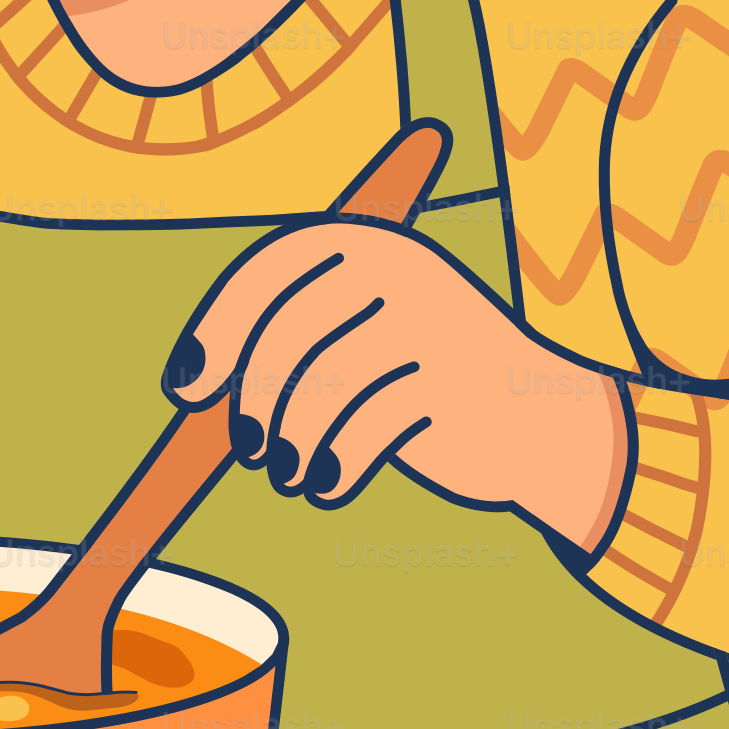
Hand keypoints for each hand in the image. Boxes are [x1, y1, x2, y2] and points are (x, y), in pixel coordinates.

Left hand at [167, 217, 632, 551]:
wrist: (542, 419)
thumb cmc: (421, 376)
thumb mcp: (356, 330)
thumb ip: (285, 337)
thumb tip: (188, 382)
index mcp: (369, 241)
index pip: (269, 274)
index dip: (216, 332)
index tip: (186, 390)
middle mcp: (401, 270)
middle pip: (291, 335)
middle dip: (254, 403)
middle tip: (248, 451)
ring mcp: (434, 324)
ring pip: (325, 388)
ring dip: (291, 446)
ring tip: (288, 476)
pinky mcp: (458, 384)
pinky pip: (367, 431)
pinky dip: (334, 468)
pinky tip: (327, 486)